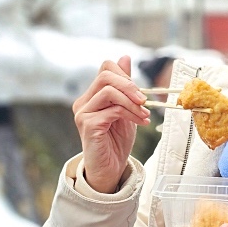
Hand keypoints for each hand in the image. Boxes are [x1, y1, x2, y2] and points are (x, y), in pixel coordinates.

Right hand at [72, 56, 150, 193]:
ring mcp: (83, 113)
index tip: (140, 93)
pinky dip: (131, 114)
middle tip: (144, 101)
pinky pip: (113, 110)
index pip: (106, 68)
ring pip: (110, 91)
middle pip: (106, 75)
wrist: (110, 169)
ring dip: (132, 102)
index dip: (126, 75)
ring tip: (144, 114)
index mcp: (91, 96)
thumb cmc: (116, 141)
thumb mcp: (126, 109)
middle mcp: (83, 102)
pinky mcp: (87, 124)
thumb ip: (125, 86)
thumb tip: (125, 57)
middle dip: (130, 86)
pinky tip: (140, 122)